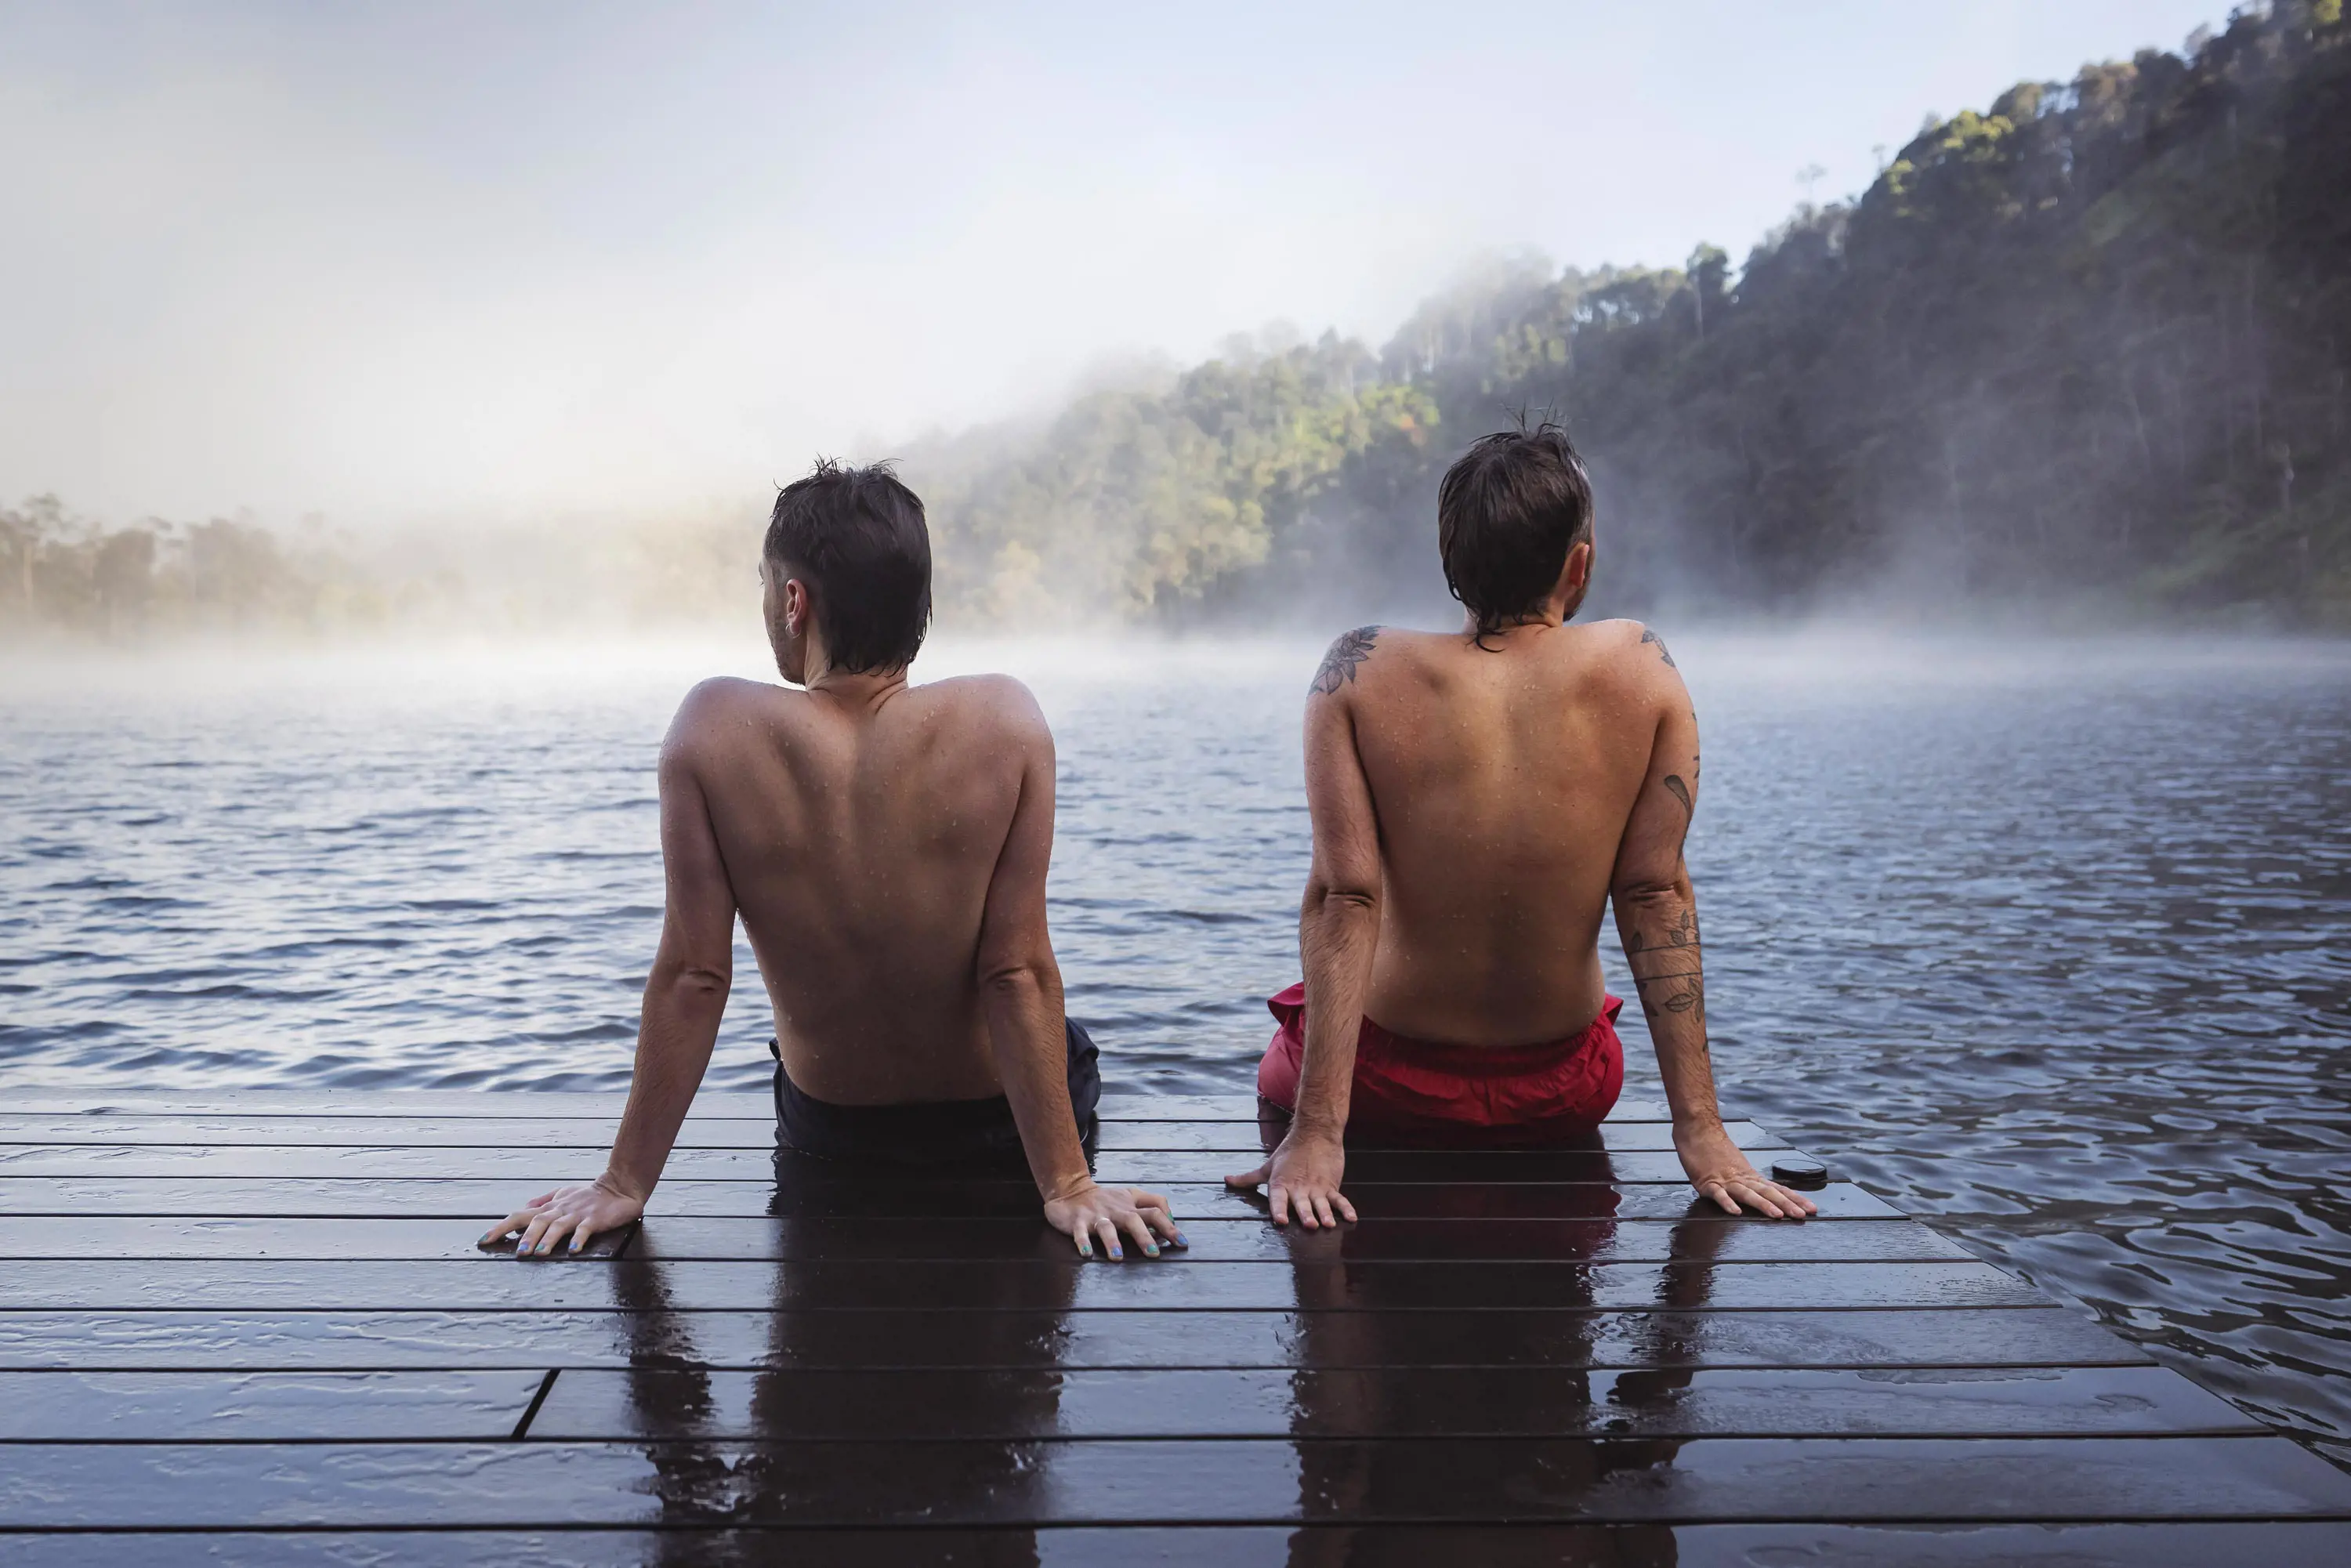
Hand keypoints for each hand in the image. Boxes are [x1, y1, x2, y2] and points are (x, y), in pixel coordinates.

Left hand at [483, 1174, 646, 1256]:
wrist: (620, 1185)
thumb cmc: (589, 1194)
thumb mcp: (562, 1194)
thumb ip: (541, 1201)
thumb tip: (521, 1210)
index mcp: (551, 1206)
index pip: (520, 1215)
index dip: (501, 1227)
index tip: (483, 1240)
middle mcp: (560, 1209)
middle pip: (538, 1221)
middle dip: (525, 1236)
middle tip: (517, 1253)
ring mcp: (577, 1213)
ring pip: (558, 1225)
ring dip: (548, 1238)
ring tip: (539, 1253)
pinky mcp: (595, 1218)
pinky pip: (585, 1229)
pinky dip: (578, 1238)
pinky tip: (573, 1250)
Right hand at [1043, 1181, 1185, 1259]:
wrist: (1072, 1189)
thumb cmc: (1107, 1199)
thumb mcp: (1131, 1195)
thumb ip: (1152, 1203)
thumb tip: (1172, 1219)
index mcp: (1130, 1205)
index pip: (1154, 1211)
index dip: (1169, 1227)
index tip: (1182, 1244)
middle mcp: (1116, 1210)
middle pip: (1133, 1220)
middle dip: (1144, 1237)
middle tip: (1153, 1254)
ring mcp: (1096, 1215)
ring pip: (1105, 1227)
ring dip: (1112, 1241)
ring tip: (1117, 1257)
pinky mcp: (1077, 1221)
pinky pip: (1079, 1232)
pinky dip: (1082, 1243)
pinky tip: (1086, 1254)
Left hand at [1225, 1125, 1356, 1227]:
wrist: (1315, 1133)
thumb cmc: (1289, 1152)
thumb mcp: (1267, 1166)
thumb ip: (1248, 1178)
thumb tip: (1226, 1180)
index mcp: (1281, 1184)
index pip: (1278, 1199)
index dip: (1279, 1210)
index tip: (1281, 1221)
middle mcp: (1299, 1188)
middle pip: (1302, 1204)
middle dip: (1306, 1215)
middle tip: (1310, 1225)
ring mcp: (1317, 1187)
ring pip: (1322, 1204)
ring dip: (1326, 1214)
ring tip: (1329, 1224)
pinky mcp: (1331, 1185)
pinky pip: (1339, 1199)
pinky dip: (1346, 1208)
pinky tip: (1352, 1218)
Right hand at [1675, 1120, 1816, 1217]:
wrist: (1698, 1127)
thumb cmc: (1713, 1146)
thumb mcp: (1733, 1165)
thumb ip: (1745, 1180)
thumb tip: (1759, 1193)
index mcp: (1749, 1176)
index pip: (1776, 1189)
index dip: (1794, 1199)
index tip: (1812, 1208)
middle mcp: (1741, 1178)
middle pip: (1767, 1192)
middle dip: (1786, 1205)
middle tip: (1802, 1215)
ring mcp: (1725, 1180)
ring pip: (1747, 1194)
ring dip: (1763, 1205)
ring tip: (1777, 1215)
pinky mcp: (1707, 1182)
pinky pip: (1718, 1194)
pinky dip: (1727, 1203)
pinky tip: (1736, 1212)